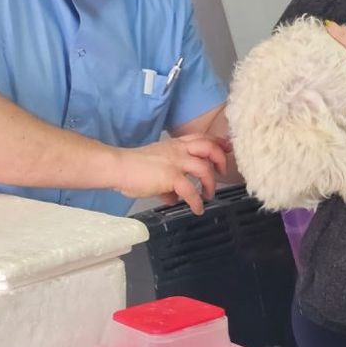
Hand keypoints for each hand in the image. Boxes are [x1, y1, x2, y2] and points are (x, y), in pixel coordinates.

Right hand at [113, 134, 229, 214]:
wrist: (119, 167)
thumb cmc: (132, 167)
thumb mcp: (155, 169)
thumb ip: (168, 182)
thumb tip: (173, 198)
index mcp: (175, 144)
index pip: (201, 137)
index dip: (217, 142)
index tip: (227, 148)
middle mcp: (178, 150)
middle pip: (209, 147)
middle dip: (220, 159)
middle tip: (222, 171)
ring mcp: (175, 162)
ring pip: (204, 168)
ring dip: (210, 183)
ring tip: (209, 194)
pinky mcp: (170, 176)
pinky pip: (190, 190)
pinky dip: (196, 201)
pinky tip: (197, 209)